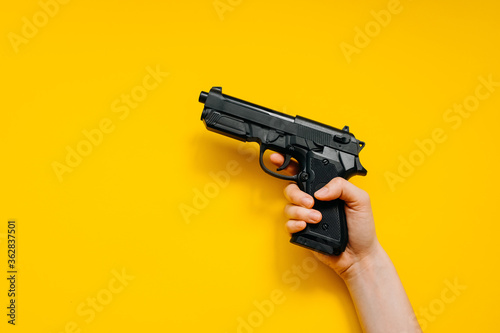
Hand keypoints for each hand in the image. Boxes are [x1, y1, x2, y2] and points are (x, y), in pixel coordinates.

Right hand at [270, 153, 380, 278]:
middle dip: (297, 194)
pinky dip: (295, 224)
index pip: (305, 172)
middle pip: (291, 188)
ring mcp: (306, 216)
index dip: (289, 164)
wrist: (359, 255)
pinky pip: (287, 224)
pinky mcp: (301, 231)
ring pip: (288, 207)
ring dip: (300, 212)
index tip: (279, 159)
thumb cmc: (362, 228)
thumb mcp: (360, 200)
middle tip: (311, 202)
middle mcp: (313, 201)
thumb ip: (342, 186)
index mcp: (325, 189)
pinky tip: (306, 226)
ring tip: (317, 219)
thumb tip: (320, 190)